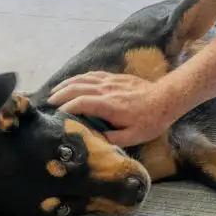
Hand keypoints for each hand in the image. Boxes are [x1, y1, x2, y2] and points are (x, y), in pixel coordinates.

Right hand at [47, 72, 180, 144]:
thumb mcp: (133, 136)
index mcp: (108, 106)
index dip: (66, 109)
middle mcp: (106, 90)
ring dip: (67, 84)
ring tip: (55, 91)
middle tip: (49, 102)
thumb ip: (112, 139)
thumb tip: (94, 140)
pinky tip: (75, 82)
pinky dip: (80, 77)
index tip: (57, 117)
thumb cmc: (151, 120)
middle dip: (60, 94)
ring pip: (83, 79)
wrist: (167, 98)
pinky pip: (93, 75)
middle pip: (77, 88)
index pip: (80, 104)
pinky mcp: (116, 77)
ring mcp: (111, 81)